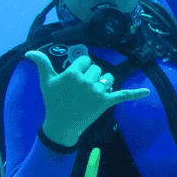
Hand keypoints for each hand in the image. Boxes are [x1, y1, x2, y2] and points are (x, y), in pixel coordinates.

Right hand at [25, 50, 150, 146]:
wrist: (61, 125)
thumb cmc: (53, 101)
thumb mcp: (46, 82)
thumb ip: (42, 64)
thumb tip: (29, 52)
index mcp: (73, 73)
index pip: (86, 60)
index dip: (81, 68)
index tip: (74, 79)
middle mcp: (86, 80)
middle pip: (97, 68)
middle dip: (91, 76)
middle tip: (80, 91)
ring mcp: (97, 92)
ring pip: (107, 78)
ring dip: (102, 83)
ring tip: (91, 95)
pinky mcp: (106, 102)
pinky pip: (123, 96)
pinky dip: (135, 94)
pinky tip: (147, 92)